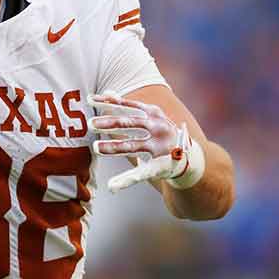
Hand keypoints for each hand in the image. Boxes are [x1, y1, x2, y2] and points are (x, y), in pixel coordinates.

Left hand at [89, 93, 204, 192]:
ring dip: (113, 147)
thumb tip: (107, 93)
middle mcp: (158, 127)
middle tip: (91, 123)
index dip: (108, 102)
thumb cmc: (160, 133)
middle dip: (109, 122)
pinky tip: (112, 186)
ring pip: (132, 146)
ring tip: (96, 147)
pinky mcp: (160, 165)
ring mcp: (160, 146)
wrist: (188, 156)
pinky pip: (141, 172)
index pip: (127, 105)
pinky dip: (126, 179)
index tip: (90, 99)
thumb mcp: (149, 116)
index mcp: (153, 113)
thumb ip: (127, 106)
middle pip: (130, 123)